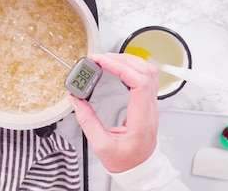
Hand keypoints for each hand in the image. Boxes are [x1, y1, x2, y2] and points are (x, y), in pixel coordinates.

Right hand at [68, 53, 159, 172]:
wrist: (139, 169)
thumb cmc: (125, 161)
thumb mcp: (101, 145)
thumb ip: (87, 121)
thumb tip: (76, 100)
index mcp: (141, 119)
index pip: (140, 83)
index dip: (121, 67)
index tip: (103, 62)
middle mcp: (150, 109)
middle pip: (145, 72)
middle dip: (122, 59)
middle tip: (101, 59)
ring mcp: (151, 104)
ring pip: (148, 72)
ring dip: (128, 60)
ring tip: (108, 60)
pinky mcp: (147, 102)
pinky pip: (146, 77)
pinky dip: (132, 67)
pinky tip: (119, 67)